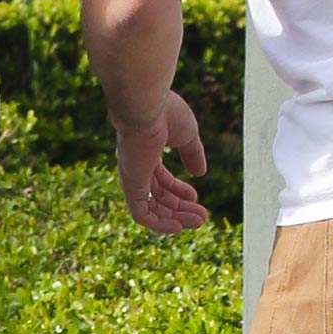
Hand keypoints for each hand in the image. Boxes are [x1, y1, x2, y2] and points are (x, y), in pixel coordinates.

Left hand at [114, 91, 207, 234]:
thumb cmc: (166, 113)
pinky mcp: (130, 184)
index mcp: (145, 152)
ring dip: (173, 218)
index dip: (177, 190)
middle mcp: (135, 166)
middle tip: (201, 218)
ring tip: (198, 222)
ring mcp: (131, 176)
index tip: (195, 197)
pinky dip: (158, 223)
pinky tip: (177, 228)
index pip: (159, 178)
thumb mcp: (187, 134)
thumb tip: (200, 173)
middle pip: (156, 195)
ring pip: (150, 207)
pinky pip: (141, 213)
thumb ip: (193, 153)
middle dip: (179, 208)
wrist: (146, 105)